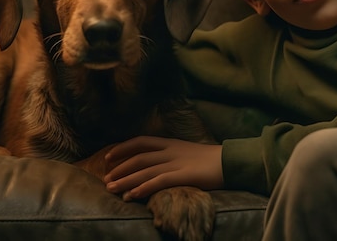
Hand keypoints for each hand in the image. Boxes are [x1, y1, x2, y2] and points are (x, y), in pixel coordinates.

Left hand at [103, 136, 223, 200]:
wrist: (231, 162)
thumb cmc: (211, 160)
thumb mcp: (187, 152)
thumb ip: (172, 156)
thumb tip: (156, 165)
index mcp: (171, 143)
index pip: (141, 141)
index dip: (123, 148)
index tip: (108, 156)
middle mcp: (171, 151)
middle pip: (139, 158)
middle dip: (120, 168)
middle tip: (105, 179)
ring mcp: (177, 163)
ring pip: (145, 171)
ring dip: (126, 180)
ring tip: (111, 189)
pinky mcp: (184, 175)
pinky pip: (159, 182)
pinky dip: (143, 188)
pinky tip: (132, 195)